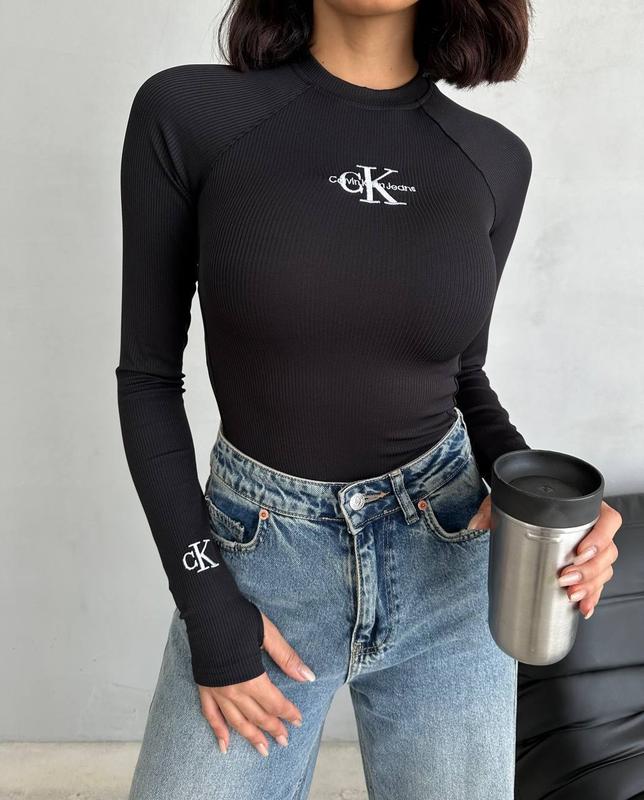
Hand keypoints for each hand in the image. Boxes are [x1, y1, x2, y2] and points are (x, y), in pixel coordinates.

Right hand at [198, 611, 314, 756]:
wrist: (206, 608)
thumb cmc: (238, 618)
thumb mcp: (268, 634)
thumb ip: (286, 658)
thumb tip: (308, 676)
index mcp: (251, 677)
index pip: (274, 703)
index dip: (288, 713)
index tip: (298, 720)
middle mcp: (233, 689)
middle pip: (257, 716)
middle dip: (273, 729)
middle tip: (284, 741)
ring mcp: (217, 690)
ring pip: (236, 721)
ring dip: (250, 736)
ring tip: (262, 750)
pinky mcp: (204, 686)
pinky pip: (210, 715)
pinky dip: (218, 731)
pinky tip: (225, 744)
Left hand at [469, 497, 622, 619]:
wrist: (521, 508)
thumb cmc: (522, 501)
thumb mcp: (506, 500)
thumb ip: (491, 510)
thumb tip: (476, 524)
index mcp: (584, 507)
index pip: (608, 521)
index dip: (600, 538)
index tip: (580, 552)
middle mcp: (592, 528)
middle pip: (607, 552)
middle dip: (589, 570)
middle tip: (566, 578)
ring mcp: (590, 549)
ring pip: (604, 569)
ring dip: (591, 586)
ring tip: (571, 595)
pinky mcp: (584, 566)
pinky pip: (597, 582)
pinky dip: (591, 596)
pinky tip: (583, 607)